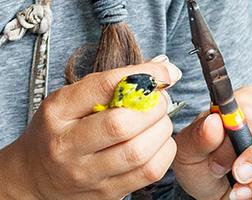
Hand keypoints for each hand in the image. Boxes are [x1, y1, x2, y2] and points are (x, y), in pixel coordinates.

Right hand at [0, 59, 181, 199]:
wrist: (36, 177)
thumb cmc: (57, 131)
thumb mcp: (70, 101)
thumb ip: (110, 84)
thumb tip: (164, 70)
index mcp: (58, 113)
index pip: (103, 87)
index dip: (142, 77)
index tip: (163, 73)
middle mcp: (68, 146)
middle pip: (122, 124)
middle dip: (153, 107)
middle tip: (159, 100)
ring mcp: (87, 174)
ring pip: (139, 152)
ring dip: (161, 130)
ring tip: (159, 121)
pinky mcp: (106, 193)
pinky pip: (148, 173)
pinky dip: (163, 152)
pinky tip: (157, 142)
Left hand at [173, 86, 251, 199]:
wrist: (203, 185)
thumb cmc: (198, 158)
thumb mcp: (188, 148)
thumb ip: (198, 135)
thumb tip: (213, 123)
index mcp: (245, 105)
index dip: (243, 134)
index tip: (227, 158)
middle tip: (239, 177)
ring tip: (237, 193)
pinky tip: (249, 198)